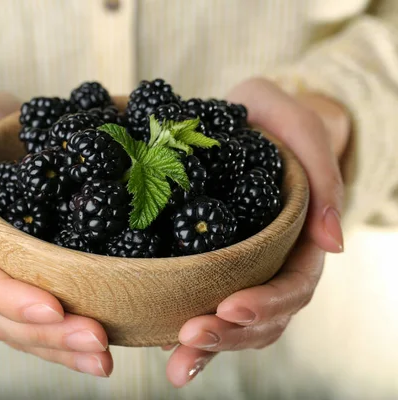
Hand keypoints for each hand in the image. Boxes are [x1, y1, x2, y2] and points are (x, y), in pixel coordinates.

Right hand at [0, 94, 111, 376]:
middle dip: (46, 333)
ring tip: (102, 357)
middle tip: (95, 340)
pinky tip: (92, 354)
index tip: (53, 308)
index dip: (10, 297)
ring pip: (14, 331)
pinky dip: (59, 343)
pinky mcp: (9, 291)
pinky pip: (28, 326)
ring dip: (57, 348)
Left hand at [166, 78, 350, 386]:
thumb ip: (322, 173)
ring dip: (209, 347)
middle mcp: (271, 263)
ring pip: (235, 325)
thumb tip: (335, 243)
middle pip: (262, 317)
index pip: (292, 284)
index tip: (231, 307)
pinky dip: (187, 331)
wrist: (241, 122)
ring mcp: (241, 271)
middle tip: (190, 336)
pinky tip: (163, 347)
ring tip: (176, 360)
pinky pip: (204, 308)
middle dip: (228, 333)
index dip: (266, 302)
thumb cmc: (272, 121)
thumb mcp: (297, 126)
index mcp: (298, 238)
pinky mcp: (210, 269)